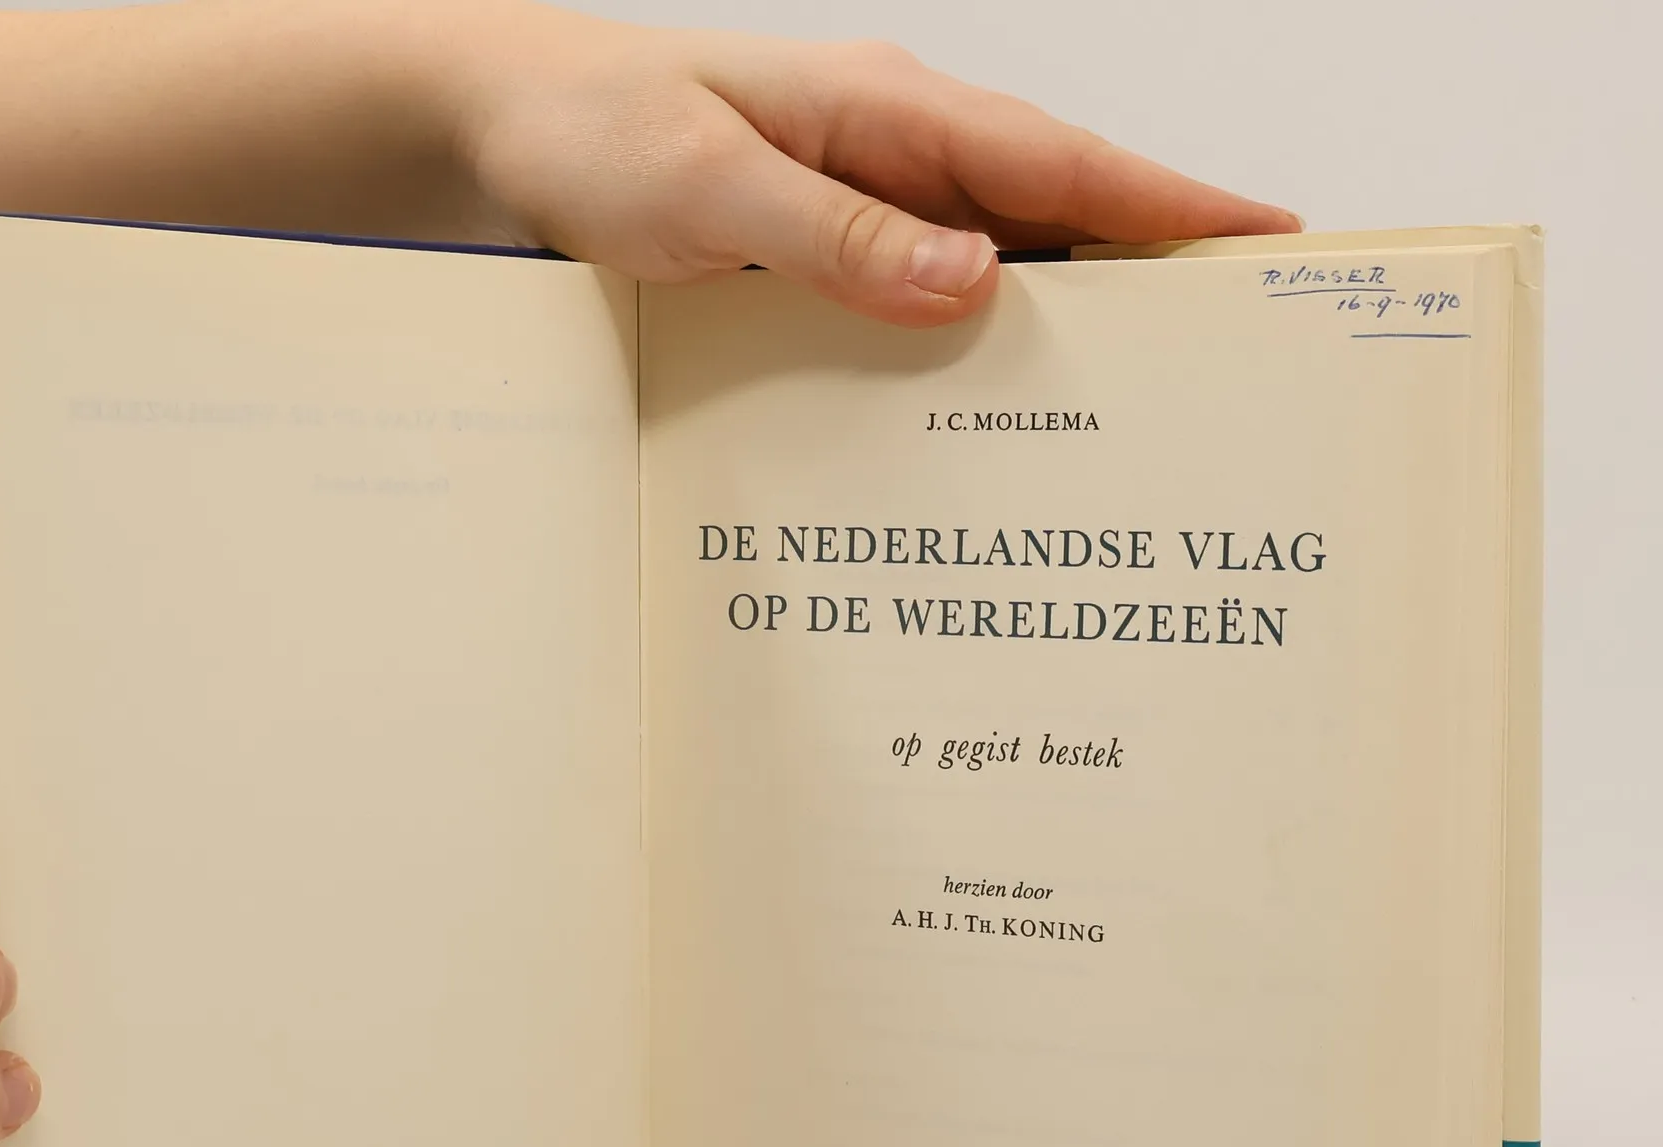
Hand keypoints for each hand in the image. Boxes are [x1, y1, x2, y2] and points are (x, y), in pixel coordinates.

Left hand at [434, 4, 1300, 324]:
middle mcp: (891, 158)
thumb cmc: (592, 133)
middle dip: (1146, 278)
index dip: (1166, 205)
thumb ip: (836, 234)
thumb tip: (974, 281)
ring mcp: (861, 208)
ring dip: (1062, 327)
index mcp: (887, 114)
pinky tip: (992, 412)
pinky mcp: (823, 257)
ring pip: (995, 268)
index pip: (1057, 160)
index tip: (1264, 244)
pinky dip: (970, 351)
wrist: (501, 133)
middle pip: (1052, 217)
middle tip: (1233, 357)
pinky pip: (923, 303)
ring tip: (1141, 408)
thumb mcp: (709, 185)